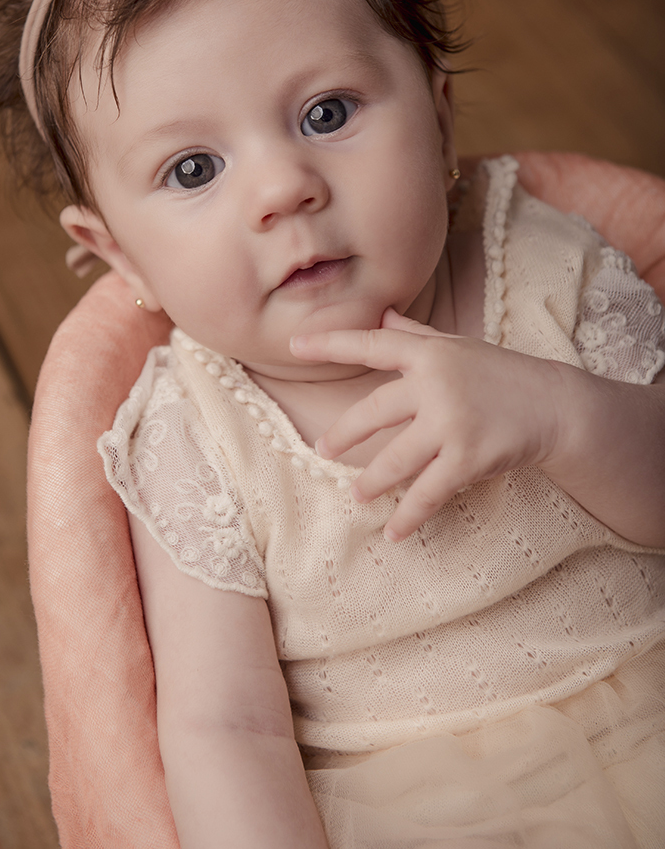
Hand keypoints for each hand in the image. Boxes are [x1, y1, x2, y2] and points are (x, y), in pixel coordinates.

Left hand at [290, 309, 565, 540]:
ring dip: (372, 482)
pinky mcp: (469, 457)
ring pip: (395, 459)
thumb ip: (416, 336)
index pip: (370, 344)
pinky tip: (394, 533)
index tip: (293, 345)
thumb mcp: (458, 347)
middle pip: (373, 412)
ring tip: (357, 494)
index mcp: (428, 354)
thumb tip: (382, 315)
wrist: (555, 405)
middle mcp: (435, 384)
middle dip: (344, 434)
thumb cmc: (499, 373)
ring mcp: (451, 422)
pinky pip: (429, 493)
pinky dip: (410, 515)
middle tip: (323, 448)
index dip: (329, 343)